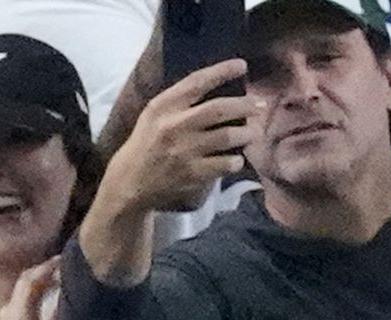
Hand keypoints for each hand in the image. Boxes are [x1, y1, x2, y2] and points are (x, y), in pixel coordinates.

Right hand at [101, 61, 255, 221]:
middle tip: (260, 105)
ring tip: (253, 133)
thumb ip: (179, 101)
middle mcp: (175, 125)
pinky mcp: (192, 174)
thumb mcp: (154, 114)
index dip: (222, 71)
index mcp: (164, 106)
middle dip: (244, 106)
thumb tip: (217, 86)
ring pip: (226, 137)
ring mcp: (184, 151)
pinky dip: (235, 161)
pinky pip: (224, 165)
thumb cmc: (146, 143)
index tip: (242, 66)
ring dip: (245, 134)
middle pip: (218, 110)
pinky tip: (237, 160)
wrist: (130, 182)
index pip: (197, 82)